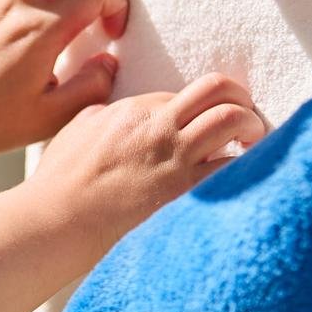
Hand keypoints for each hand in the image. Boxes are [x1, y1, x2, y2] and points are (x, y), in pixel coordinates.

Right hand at [31, 72, 267, 247]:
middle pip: (219, 89)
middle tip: (247, 116)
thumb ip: (101, 115)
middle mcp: (158, 126)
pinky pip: (234, 169)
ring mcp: (174, 157)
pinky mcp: (186, 190)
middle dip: (242, 98)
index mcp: (132, 110)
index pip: (184, 95)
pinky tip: (247, 175)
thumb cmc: (59, 183)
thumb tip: (115, 111)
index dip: (199, 108)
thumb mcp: (75, 132)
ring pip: (233, 119)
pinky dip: (248, 168)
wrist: (57, 221)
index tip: (204, 125)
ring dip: (253, 126)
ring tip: (254, 142)